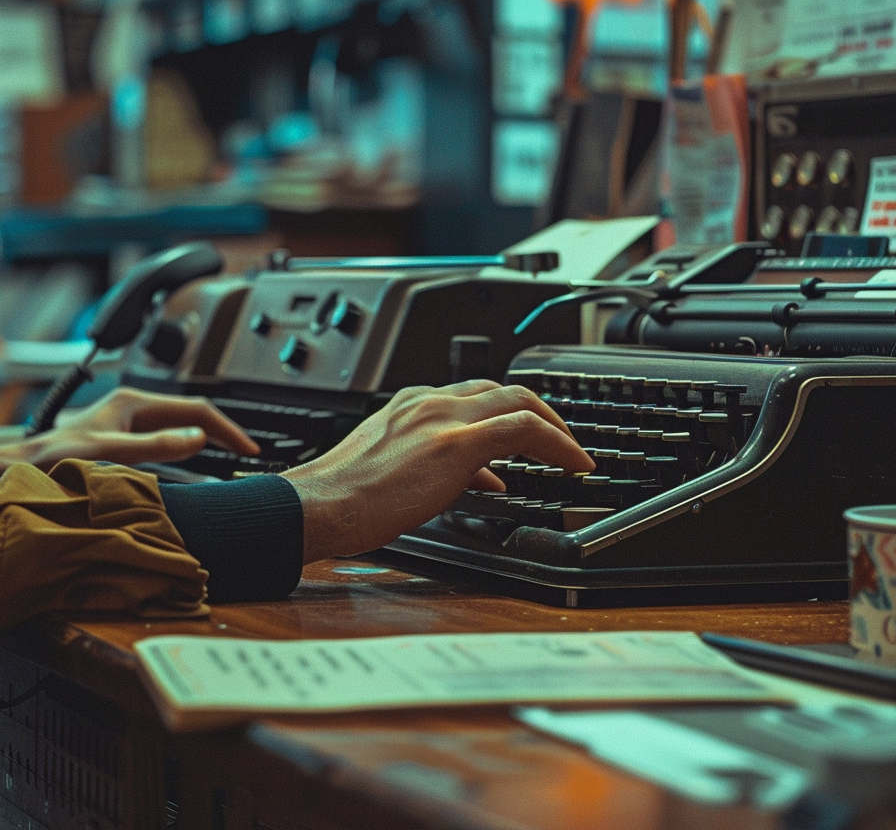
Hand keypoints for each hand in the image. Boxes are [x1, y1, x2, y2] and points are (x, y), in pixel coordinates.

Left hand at [0, 387, 258, 485]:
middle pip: (192, 413)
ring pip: (180, 422)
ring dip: (207, 436)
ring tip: (229, 454)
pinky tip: (192, 459)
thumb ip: (157, 445)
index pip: (197, 409)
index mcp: (135, 403)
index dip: (227, 428)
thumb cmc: (55, 460)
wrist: (20, 469)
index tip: (248, 447)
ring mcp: (127, 419)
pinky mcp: (122, 434)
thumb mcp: (112, 453)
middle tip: (247, 451)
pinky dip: (188, 444)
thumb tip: (198, 437)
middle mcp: (133, 406)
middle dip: (224, 430)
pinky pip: (167, 435)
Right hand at [282, 381, 592, 562]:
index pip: (473, 395)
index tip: (527, 435)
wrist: (321, 505)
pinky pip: (522, 430)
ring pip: (518, 401)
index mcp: (410, 405)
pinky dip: (557, 442)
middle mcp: (429, 402)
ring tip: (572, 453)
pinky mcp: (455, 443)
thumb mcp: (397, 472)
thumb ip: (441, 468)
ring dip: (554, 425)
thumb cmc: (347, 499)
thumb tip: (482, 479)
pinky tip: (573, 464)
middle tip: (561, 439)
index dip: (508, 411)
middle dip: (541, 412)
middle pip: (503, 389)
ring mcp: (443, 418)